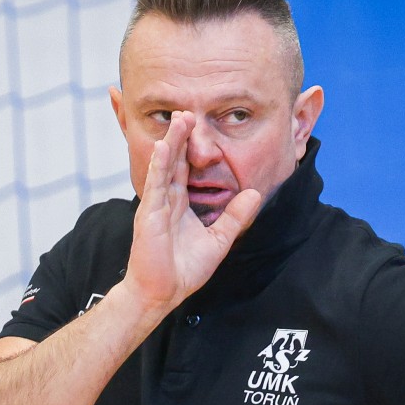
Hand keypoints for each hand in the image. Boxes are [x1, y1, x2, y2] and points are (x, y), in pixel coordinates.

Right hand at [123, 111, 262, 312]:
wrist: (162, 293)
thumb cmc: (183, 270)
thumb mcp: (219, 240)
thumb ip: (235, 217)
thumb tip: (255, 194)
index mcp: (180, 203)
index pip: (186, 168)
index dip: (192, 147)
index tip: (201, 125)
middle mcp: (167, 200)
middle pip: (174, 160)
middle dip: (181, 135)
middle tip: (188, 110)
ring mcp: (156, 205)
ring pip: (164, 166)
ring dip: (171, 142)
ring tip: (179, 118)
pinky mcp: (150, 214)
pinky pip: (156, 185)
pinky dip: (159, 165)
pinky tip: (164, 147)